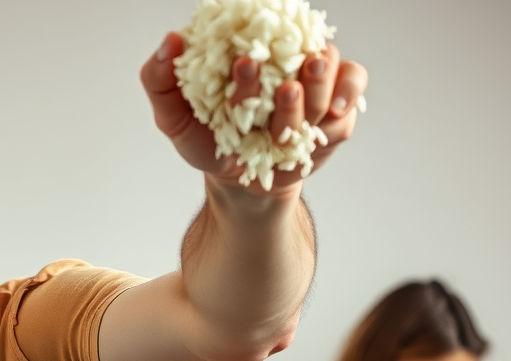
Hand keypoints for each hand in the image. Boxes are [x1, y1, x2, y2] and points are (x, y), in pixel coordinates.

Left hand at [140, 32, 367, 197]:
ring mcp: (314, 85)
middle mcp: (287, 61)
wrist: (235, 182)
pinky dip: (345, 100)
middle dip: (299, 65)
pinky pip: (350, 98)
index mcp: (254, 50)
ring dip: (314, 90)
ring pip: (329, 76)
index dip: (261, 34)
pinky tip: (330, 112)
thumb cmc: (208, 141)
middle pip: (306, 50)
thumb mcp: (174, 117)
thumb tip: (170, 41)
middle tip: (287, 76)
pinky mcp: (334, 112)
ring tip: (292, 93)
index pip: (264, 28)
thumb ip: (160, 81)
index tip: (244, 57)